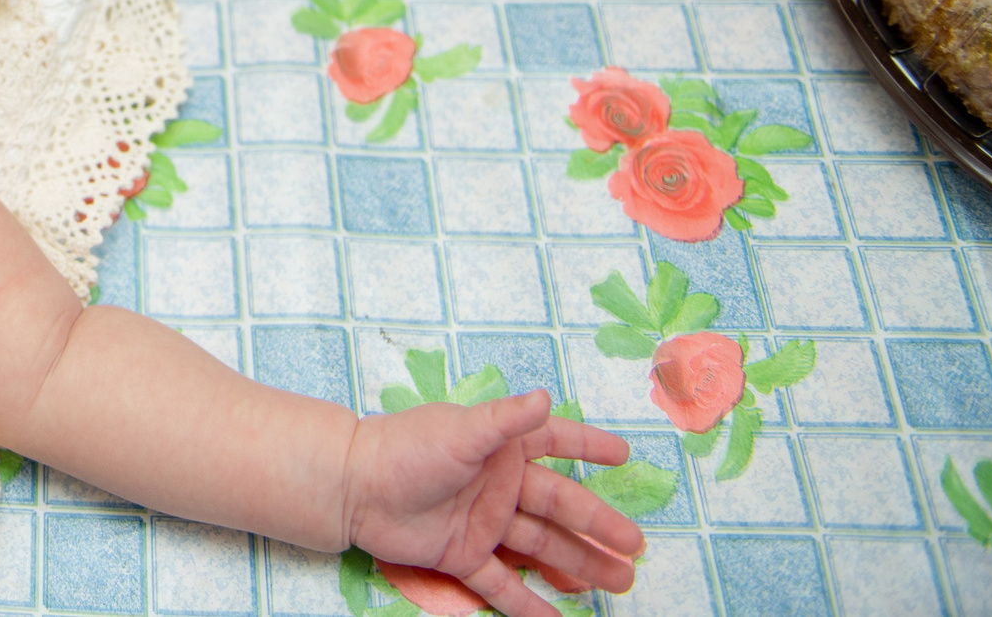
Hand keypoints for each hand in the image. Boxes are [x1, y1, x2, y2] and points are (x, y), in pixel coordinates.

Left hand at [344, 391, 644, 616]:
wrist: (354, 486)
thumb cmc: (406, 448)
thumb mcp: (461, 430)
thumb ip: (505, 420)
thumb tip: (545, 396)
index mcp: (500, 448)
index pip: (554, 442)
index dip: (588, 446)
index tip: (624, 455)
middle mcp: (498, 485)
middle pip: (560, 506)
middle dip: (598, 525)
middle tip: (636, 547)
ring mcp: (483, 522)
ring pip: (542, 547)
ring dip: (579, 564)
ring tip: (619, 582)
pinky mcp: (463, 555)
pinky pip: (502, 584)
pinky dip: (529, 604)